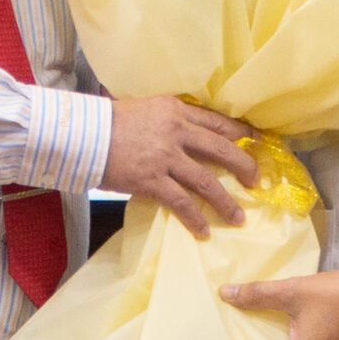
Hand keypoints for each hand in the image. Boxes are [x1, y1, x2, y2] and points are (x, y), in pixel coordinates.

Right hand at [99, 97, 257, 238]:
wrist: (82, 134)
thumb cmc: (110, 121)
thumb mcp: (146, 108)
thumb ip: (170, 118)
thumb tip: (189, 132)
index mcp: (176, 110)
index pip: (217, 122)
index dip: (241, 133)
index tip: (257, 142)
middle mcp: (176, 130)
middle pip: (222, 148)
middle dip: (244, 166)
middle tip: (256, 180)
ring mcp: (166, 157)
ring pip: (207, 181)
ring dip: (226, 201)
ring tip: (238, 217)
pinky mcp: (152, 180)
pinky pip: (181, 202)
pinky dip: (196, 218)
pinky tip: (204, 231)